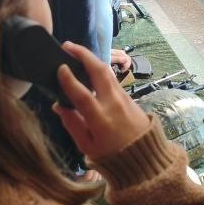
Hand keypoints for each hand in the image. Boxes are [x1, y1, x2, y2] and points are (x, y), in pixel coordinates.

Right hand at [54, 42, 151, 161]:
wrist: (145, 158)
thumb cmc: (112, 156)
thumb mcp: (88, 147)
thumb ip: (72, 124)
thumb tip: (58, 106)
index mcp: (101, 119)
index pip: (82, 94)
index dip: (69, 80)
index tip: (59, 68)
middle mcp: (113, 103)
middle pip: (99, 71)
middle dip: (83, 55)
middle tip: (67, 45)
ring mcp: (123, 98)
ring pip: (107, 72)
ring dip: (92, 58)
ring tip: (76, 52)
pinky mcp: (129, 96)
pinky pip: (112, 78)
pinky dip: (99, 69)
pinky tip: (89, 68)